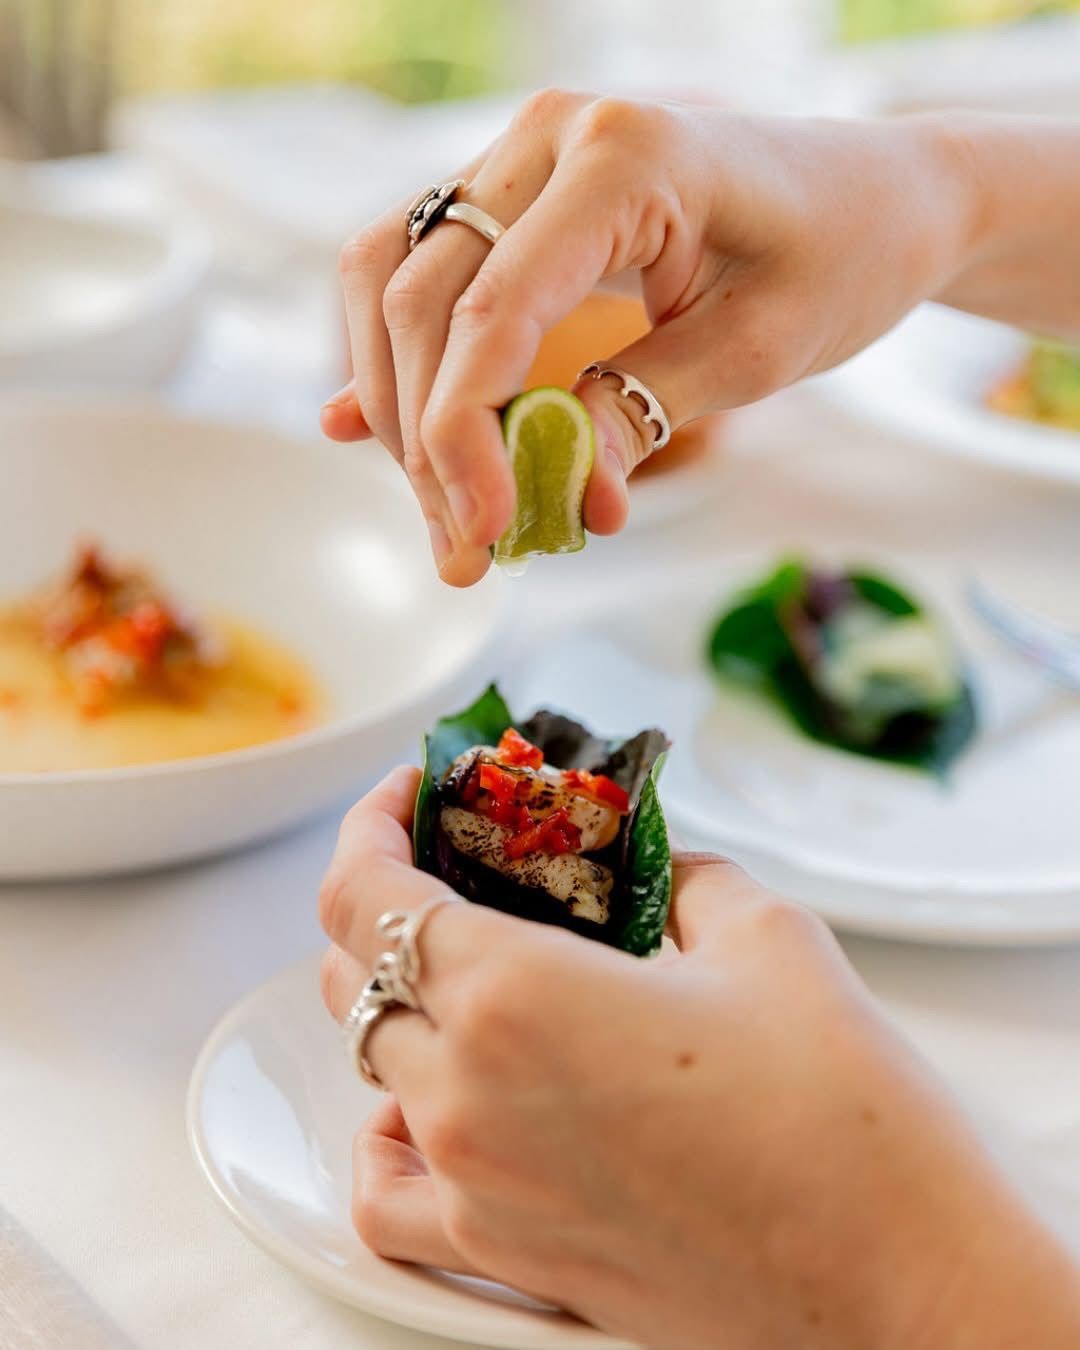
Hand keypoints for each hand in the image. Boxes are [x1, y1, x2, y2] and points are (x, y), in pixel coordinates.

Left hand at [318, 768, 1079, 1348]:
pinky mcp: (505, 1254)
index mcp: (515, 990)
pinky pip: (388, 1198)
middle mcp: (466, 1089)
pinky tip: (427, 1110)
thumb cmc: (837, 1110)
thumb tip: (655, 866)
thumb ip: (682, 878)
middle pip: (355, 971)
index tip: (407, 795)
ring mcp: (475, 1182)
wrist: (894, 1277)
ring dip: (397, 1003)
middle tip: (457, 871)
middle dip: (392, 900)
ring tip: (466, 975)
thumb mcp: (765, 937)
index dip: (369, 825)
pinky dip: (385, 1141)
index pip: (365, 890)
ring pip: (369, 1066)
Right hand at [322, 93, 974, 583]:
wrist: (873, 198)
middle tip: (465, 551)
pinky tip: (372, 432)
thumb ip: (645, 413)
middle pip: (419, 300)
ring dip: (401, 409)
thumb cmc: (839, 256)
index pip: (493, 310)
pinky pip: (420, 274)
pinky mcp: (513, 202)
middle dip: (426, 442)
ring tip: (447, 515)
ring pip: (393, 284)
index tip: (482, 532)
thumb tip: (566, 500)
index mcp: (622, 157)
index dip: (465, 435)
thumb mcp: (759, 350)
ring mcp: (519, 162)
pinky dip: (401, 363)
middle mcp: (547, 139)